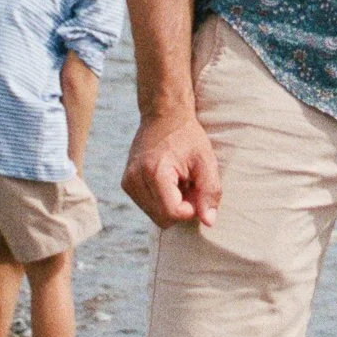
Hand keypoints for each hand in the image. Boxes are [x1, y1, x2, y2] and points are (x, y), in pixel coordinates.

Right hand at [122, 108, 221, 232]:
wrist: (163, 115)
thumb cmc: (187, 136)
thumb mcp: (206, 160)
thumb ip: (210, 191)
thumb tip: (208, 221)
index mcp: (154, 172)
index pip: (172, 213)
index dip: (191, 209)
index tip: (197, 190)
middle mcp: (135, 179)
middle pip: (163, 218)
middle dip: (181, 208)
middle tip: (189, 183)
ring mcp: (128, 182)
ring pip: (155, 216)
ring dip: (171, 205)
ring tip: (178, 180)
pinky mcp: (127, 184)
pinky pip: (148, 207)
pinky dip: (162, 200)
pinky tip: (168, 181)